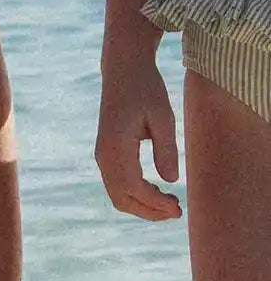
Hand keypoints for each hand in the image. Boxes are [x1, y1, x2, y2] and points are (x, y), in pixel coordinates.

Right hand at [94, 61, 181, 221]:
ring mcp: (102, 155)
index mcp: (115, 146)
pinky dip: (135, 195)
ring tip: (170, 203)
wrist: (123, 69)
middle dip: (148, 211)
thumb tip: (171, 181)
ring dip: (142, 205)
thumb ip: (167, 149)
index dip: (156, 204)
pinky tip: (156, 191)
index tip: (178, 209)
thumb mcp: (163, 117)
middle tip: (177, 211)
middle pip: (121, 198)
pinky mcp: (106, 153)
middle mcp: (103, 154)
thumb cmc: (146, 89)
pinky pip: (117, 184)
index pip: (133, 187)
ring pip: (117, 195)